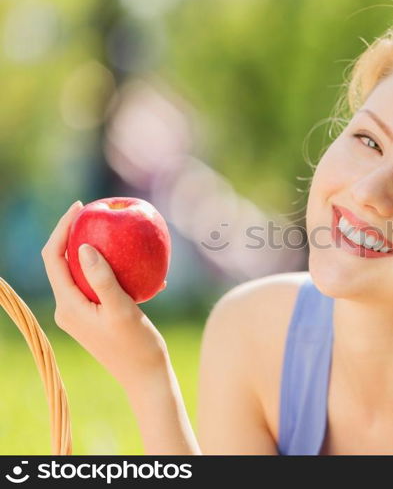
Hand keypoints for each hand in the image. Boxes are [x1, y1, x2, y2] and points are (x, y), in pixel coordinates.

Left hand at [42, 201, 168, 390]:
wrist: (146, 376)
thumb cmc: (136, 345)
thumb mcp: (122, 310)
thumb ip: (102, 279)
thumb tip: (83, 246)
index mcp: (68, 305)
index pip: (53, 258)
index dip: (61, 228)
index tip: (80, 207)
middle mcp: (68, 308)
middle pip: (65, 262)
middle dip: (79, 235)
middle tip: (100, 215)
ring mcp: (81, 313)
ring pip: (84, 272)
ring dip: (101, 254)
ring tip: (122, 237)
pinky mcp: (96, 316)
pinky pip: (100, 285)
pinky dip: (115, 273)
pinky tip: (143, 272)